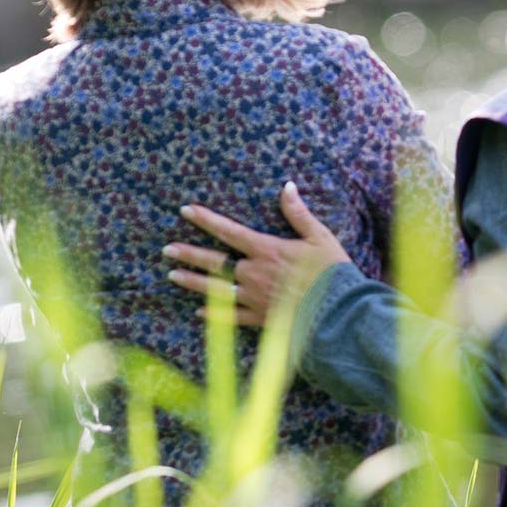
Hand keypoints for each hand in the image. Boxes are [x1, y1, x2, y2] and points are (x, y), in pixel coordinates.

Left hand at [164, 181, 350, 326]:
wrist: (339, 312)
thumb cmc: (332, 273)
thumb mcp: (319, 237)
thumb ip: (299, 213)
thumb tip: (287, 186)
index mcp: (267, 250)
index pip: (229, 231)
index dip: (206, 220)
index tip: (186, 211)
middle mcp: (254, 273)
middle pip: (214, 261)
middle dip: (189, 254)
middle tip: (167, 250)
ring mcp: (254, 298)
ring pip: (215, 288)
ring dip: (192, 281)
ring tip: (173, 276)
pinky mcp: (260, 319)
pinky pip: (230, 316)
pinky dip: (213, 313)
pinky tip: (198, 311)